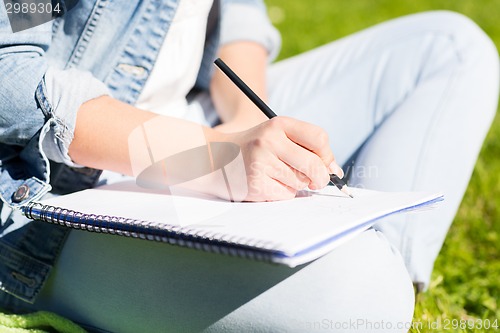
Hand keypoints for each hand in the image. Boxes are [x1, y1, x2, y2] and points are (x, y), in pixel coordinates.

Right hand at [223, 116, 338, 200]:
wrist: (213, 158)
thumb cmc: (253, 149)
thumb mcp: (275, 137)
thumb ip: (305, 148)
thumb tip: (335, 171)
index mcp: (278, 124)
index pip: (319, 138)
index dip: (327, 155)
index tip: (324, 164)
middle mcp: (269, 141)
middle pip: (314, 165)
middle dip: (320, 178)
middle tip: (316, 182)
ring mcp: (260, 163)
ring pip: (300, 182)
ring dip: (296, 184)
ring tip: (277, 176)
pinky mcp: (255, 184)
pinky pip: (286, 194)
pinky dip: (283, 193)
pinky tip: (268, 184)